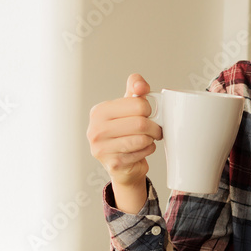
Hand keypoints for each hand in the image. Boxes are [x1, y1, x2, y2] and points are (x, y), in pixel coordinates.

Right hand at [86, 74, 162, 212]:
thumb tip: (140, 86)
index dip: (148, 109)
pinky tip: (142, 150)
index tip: (146, 114)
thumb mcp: (128, 107)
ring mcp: (102, 149)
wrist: (122, 164)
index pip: (137, 103)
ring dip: (151, 139)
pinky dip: (148, 150)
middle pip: (141, 123)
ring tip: (148, 139)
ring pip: (142, 139)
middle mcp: (96, 130)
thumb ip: (135, 89)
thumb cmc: (125, 132)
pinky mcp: (113, 164)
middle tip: (154, 129)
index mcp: (99, 111)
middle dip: (154, 127)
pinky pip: (141, 153)